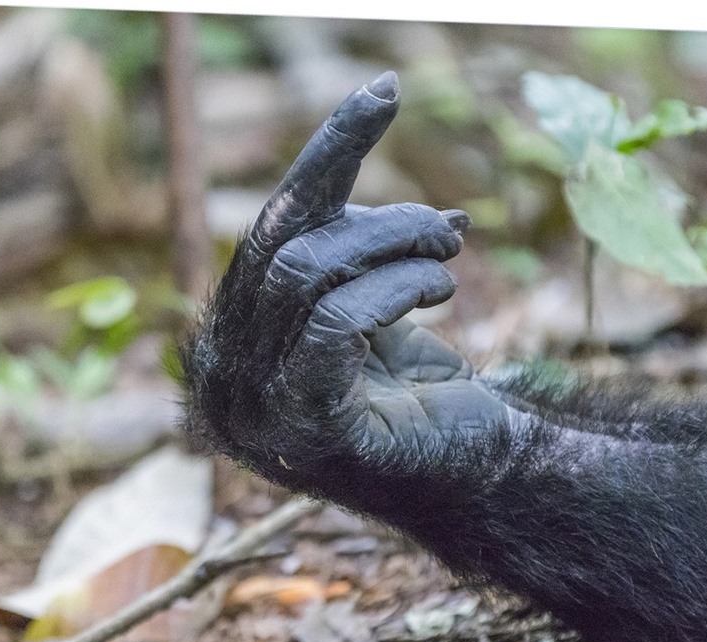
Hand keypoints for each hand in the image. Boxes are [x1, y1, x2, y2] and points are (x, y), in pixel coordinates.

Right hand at [183, 72, 507, 488]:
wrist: (480, 482)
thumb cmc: (422, 395)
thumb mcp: (373, 303)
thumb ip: (347, 243)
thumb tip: (366, 138)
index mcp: (233, 345)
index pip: (269, 230)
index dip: (325, 157)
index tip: (384, 93)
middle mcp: (226, 379)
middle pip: (281, 243)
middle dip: (375, 216)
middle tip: (447, 225)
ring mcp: (256, 411)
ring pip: (307, 272)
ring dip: (394, 245)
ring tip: (449, 253)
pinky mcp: (304, 428)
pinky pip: (335, 321)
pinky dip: (396, 288)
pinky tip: (441, 288)